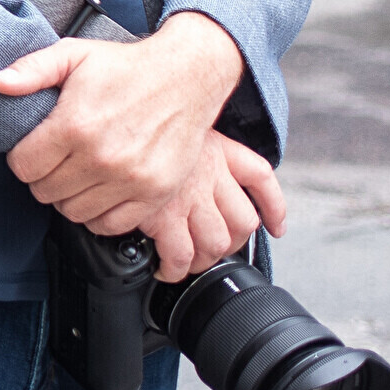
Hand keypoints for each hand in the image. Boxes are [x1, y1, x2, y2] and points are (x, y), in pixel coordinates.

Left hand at [0, 10, 245, 234]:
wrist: (186, 76)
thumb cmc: (126, 67)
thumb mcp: (73, 54)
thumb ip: (31, 69)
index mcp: (74, 125)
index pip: (23, 167)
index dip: (21, 159)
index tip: (33, 149)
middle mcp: (102, 157)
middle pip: (45, 192)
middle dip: (42, 177)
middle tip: (55, 161)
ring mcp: (130, 179)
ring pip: (73, 212)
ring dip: (68, 197)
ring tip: (75, 175)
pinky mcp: (155, 193)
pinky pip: (111, 225)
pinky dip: (98, 215)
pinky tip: (98, 192)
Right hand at [132, 132, 287, 281]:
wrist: (113, 120)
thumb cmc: (134, 120)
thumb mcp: (173, 123)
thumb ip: (188, 143)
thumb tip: (187, 160)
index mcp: (216, 148)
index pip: (260, 177)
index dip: (273, 207)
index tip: (275, 226)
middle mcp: (209, 173)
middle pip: (242, 221)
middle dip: (231, 244)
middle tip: (212, 249)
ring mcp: (188, 197)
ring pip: (216, 243)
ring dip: (204, 260)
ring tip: (188, 263)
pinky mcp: (162, 216)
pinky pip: (180, 254)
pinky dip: (175, 268)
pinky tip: (166, 268)